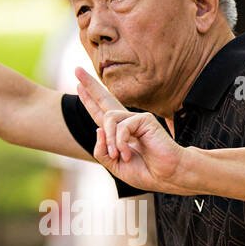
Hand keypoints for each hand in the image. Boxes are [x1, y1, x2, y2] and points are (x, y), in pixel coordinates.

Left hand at [74, 66, 191, 193]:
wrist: (167, 176)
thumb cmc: (146, 172)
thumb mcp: (115, 165)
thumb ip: (102, 150)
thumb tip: (97, 129)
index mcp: (120, 132)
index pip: (101, 112)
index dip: (89, 99)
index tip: (78, 86)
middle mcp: (127, 122)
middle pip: (105, 99)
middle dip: (90, 85)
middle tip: (76, 69)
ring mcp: (136, 119)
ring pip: (108, 119)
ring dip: (110, 141)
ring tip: (117, 156)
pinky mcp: (145, 119)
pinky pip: (121, 127)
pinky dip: (120, 143)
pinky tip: (128, 154)